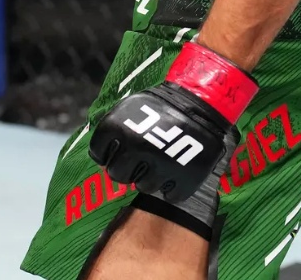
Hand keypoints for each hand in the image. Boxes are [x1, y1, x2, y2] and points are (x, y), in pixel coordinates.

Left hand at [90, 42, 256, 199]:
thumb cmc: (161, 107)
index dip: (106, 154)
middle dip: (126, 169)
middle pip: (117, 175)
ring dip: (149, 178)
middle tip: (137, 161)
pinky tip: (175, 171)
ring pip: (142, 187)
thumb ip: (114, 132)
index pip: (98, 153)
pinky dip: (172, 187)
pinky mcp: (183, 180)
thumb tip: (102, 158)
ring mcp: (160, 166)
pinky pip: (170, 195)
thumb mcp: (130, 109)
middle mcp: (135, 148)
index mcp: (118, 128)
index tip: (116, 152)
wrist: (201, 104)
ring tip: (159, 162)